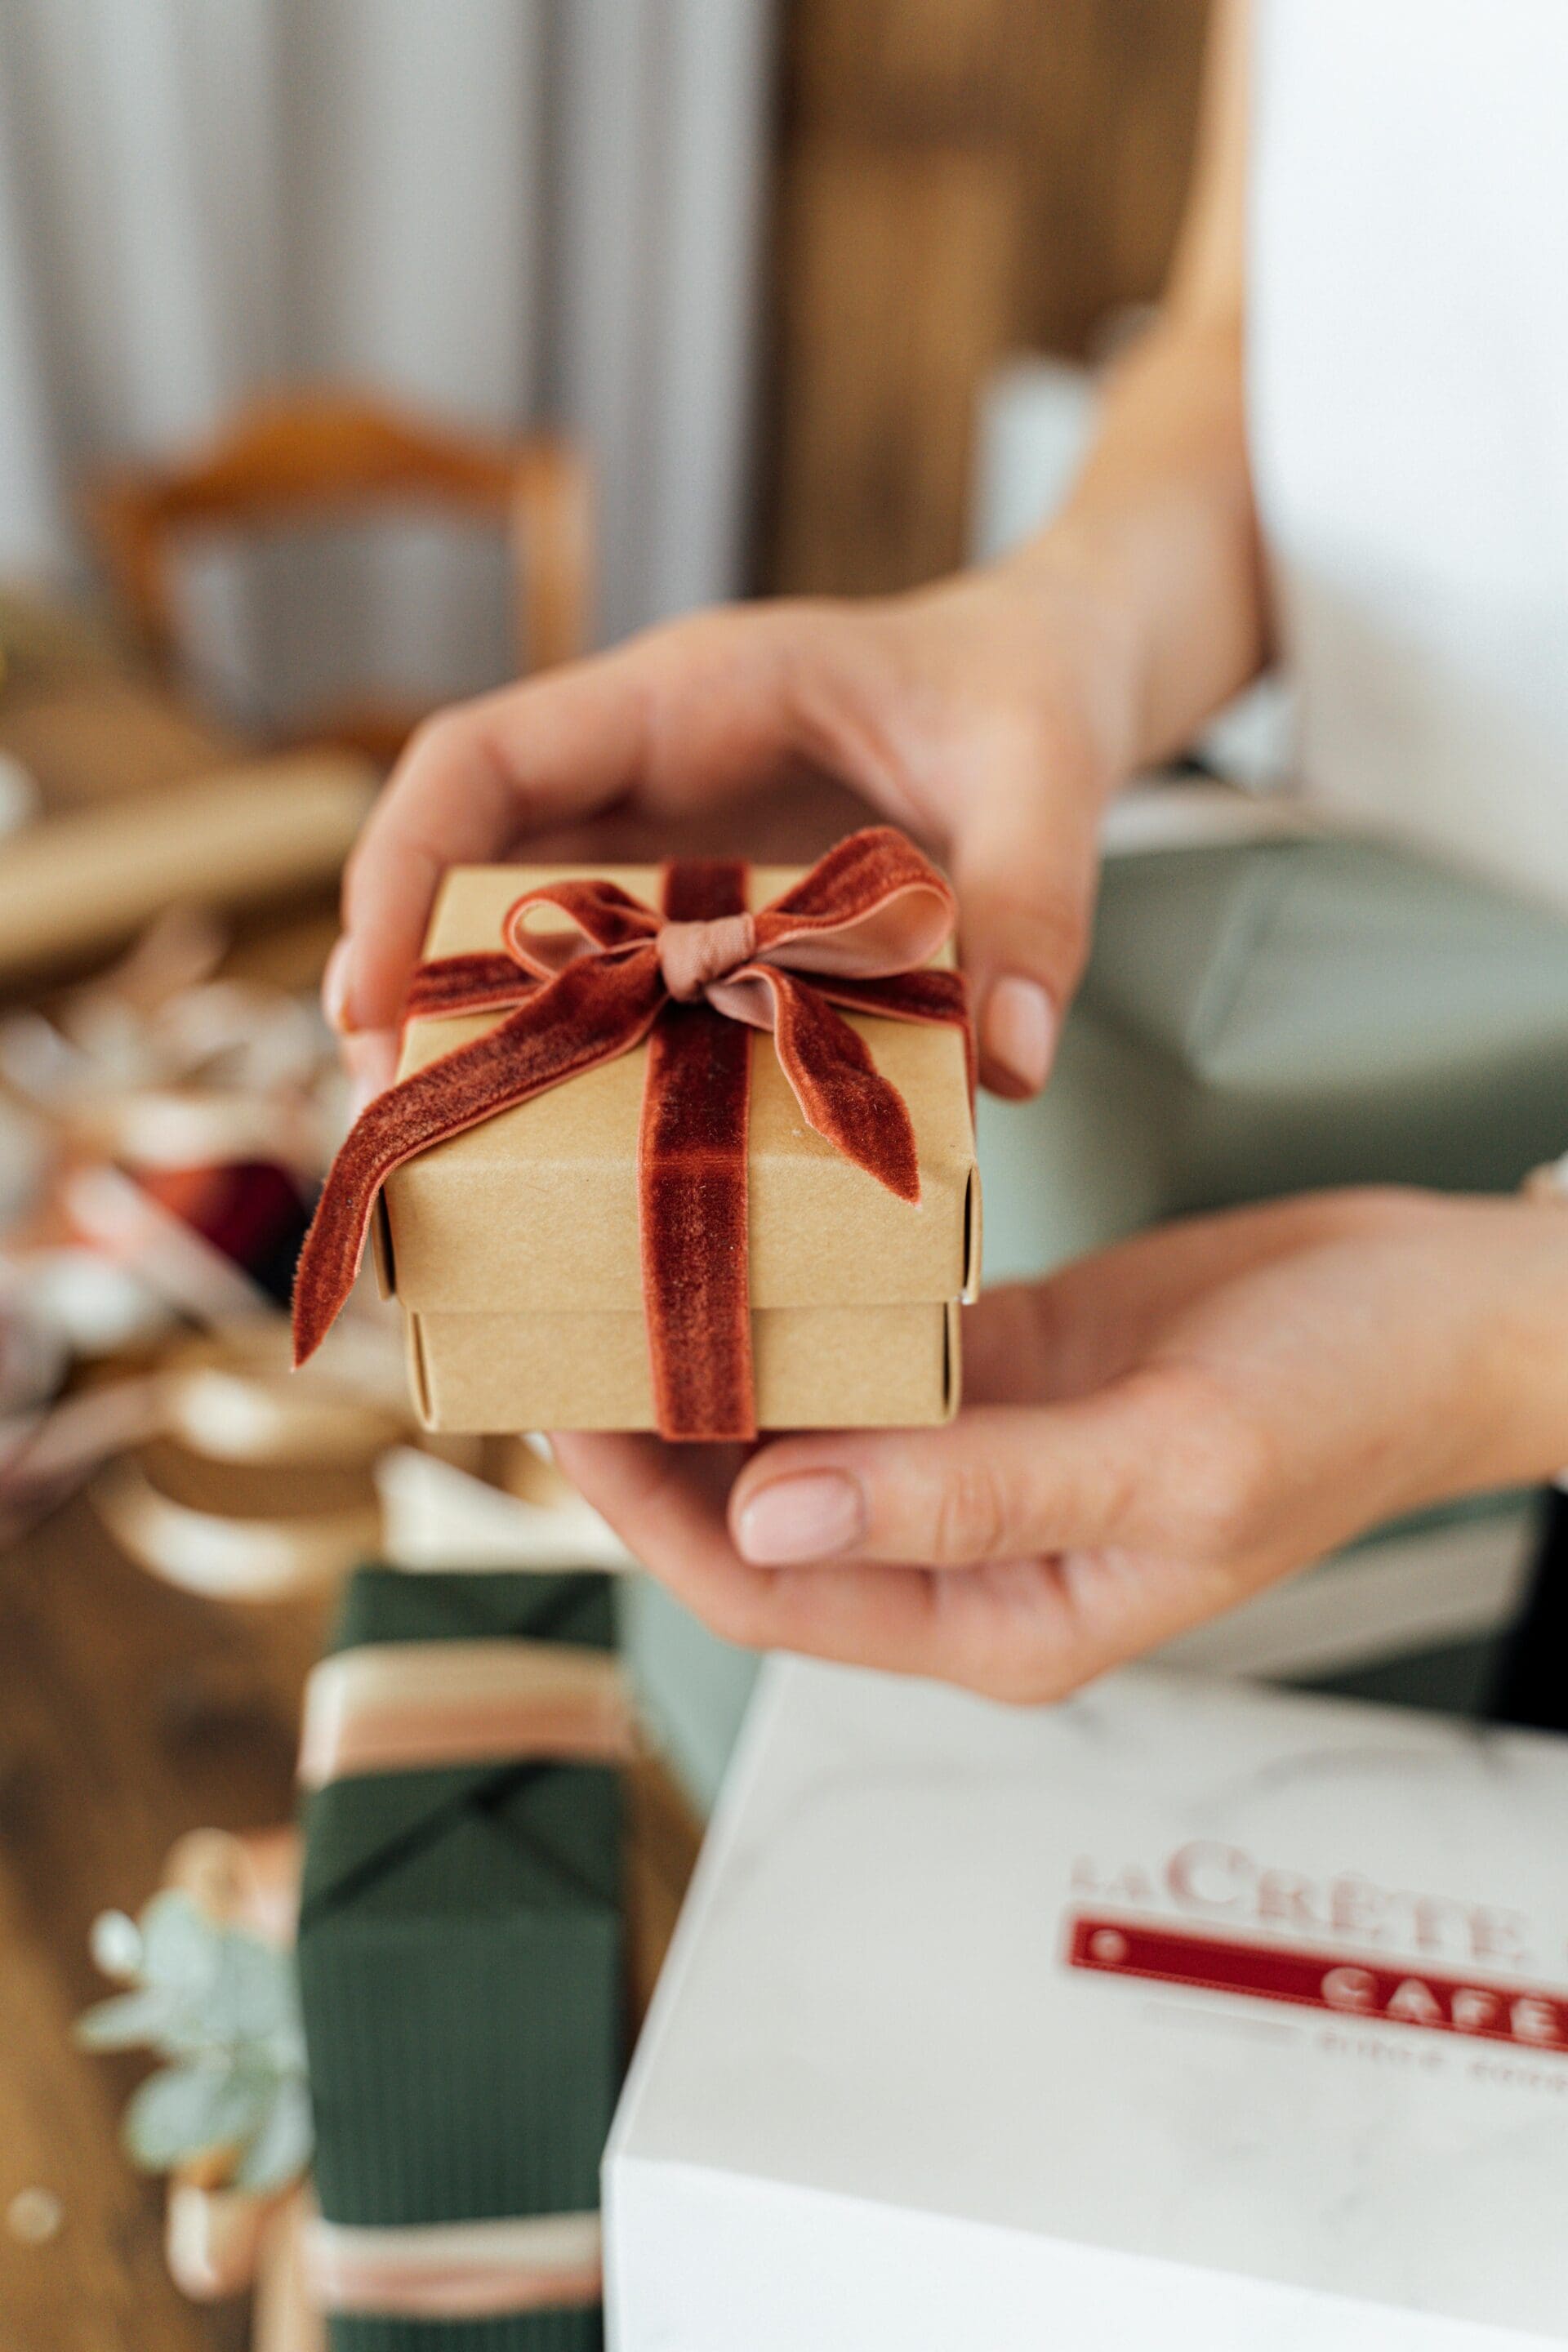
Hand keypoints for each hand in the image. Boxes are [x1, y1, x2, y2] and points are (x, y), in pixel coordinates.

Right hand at [324, 565, 1137, 1107]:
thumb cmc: (1030, 689)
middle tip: (390, 1120)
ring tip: (460, 1157)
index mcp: (687, 697)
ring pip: (527, 931)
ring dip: (488, 1034)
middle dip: (410, 984)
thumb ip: (1031, 901)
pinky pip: (619, 980)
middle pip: (469, 863)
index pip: (481, 762)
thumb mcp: (1046, 775)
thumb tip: (1008, 1062)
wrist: (1056, 676)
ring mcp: (670, 843)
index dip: (400, 873)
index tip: (366, 1002)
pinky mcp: (709, 909)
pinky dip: (594, 1057)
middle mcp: (647, 770)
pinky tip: (599, 1153)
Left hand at [553, 1189, 1567, 1701]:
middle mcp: (969, 1549)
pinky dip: (796, 1302)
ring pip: (799, 1424)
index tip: (565, 1418)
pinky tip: (731, 1232)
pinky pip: (866, 1344)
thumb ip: (969, 1496)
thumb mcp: (1166, 1457)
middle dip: (651, 1439)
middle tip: (555, 1323)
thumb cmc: (1347, 1398)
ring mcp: (981, 1453)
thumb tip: (767, 1518)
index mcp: (999, 1620)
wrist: (1450, 1311)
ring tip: (611, 1270)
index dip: (654, 1516)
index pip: (771, 1593)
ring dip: (709, 1364)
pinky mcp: (1002, 1365)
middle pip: (757, 1512)